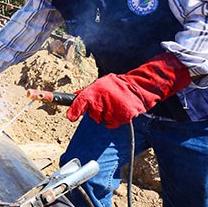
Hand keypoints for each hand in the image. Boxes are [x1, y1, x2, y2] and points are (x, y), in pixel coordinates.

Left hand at [67, 53, 190, 127]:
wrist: (137, 87)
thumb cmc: (116, 85)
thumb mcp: (99, 84)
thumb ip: (86, 92)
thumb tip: (75, 95)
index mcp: (93, 93)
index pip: (79, 103)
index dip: (74, 112)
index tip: (70, 117)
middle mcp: (100, 103)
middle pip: (93, 116)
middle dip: (97, 112)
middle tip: (105, 103)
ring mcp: (111, 111)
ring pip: (104, 121)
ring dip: (107, 116)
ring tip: (114, 104)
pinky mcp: (121, 117)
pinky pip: (114, 123)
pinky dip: (116, 119)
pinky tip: (120, 109)